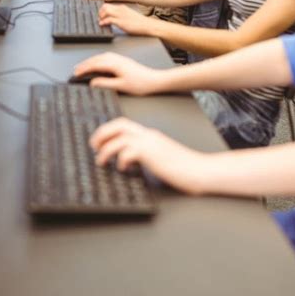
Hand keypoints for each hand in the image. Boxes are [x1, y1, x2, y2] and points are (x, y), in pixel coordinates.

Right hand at [74, 51, 161, 94]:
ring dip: (91, 61)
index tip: (76, 73)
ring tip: (84, 66)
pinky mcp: (124, 60)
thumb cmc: (141, 84)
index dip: (84, 69)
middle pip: (97, 59)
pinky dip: (98, 59)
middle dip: (85, 64)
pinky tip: (98, 63)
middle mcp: (117, 59)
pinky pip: (107, 57)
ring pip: (101, 56)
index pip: (95, 65)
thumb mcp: (121, 86)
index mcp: (115, 64)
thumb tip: (93, 82)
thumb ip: (105, 83)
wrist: (155, 80)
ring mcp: (120, 58)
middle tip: (76, 70)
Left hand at [89, 117, 205, 194]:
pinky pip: (128, 152)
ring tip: (100, 161)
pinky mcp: (153, 154)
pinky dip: (120, 160)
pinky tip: (124, 169)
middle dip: (101, 134)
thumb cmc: (183, 168)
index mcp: (150, 135)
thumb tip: (129, 162)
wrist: (200, 170)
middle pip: (119, 125)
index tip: (98, 141)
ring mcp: (151, 143)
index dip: (108, 130)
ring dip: (105, 149)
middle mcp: (149, 135)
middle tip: (93, 146)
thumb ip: (147, 156)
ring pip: (120, 138)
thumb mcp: (161, 158)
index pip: (124, 124)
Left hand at [98, 3, 155, 35]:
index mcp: (122, 7)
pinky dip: (103, 22)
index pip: (108, 5)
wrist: (147, 25)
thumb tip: (113, 19)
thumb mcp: (129, 15)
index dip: (102, 10)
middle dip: (100, 12)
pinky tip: (102, 25)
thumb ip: (121, 15)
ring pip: (105, 11)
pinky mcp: (121, 22)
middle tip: (99, 18)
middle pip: (105, 6)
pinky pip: (108, 20)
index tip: (101, 15)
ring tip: (100, 21)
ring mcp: (120, 15)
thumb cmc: (139, 22)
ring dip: (101, 17)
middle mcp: (120, 9)